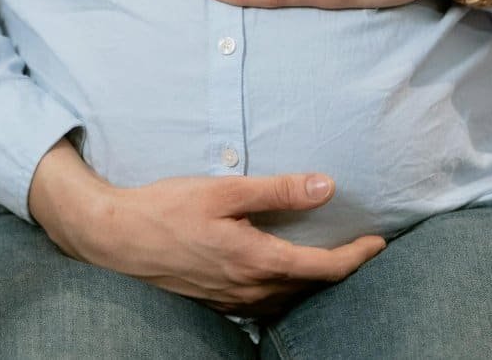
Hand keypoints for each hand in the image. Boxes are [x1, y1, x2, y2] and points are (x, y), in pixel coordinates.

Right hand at [29, 140, 385, 317]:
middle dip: (341, 270)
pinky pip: (263, 305)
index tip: (377, 242)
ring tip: (329, 261)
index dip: (357, 257)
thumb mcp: (223, 190)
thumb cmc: (165, 209)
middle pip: (310, 287)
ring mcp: (231, 300)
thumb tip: (325, 186)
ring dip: (312, 283)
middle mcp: (248, 288)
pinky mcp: (215, 302)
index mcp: (256, 259)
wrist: (113, 238)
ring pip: (288, 300)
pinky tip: (282, 274)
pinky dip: (284, 291)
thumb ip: (277, 190)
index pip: (324, 268)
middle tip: (361, 248)